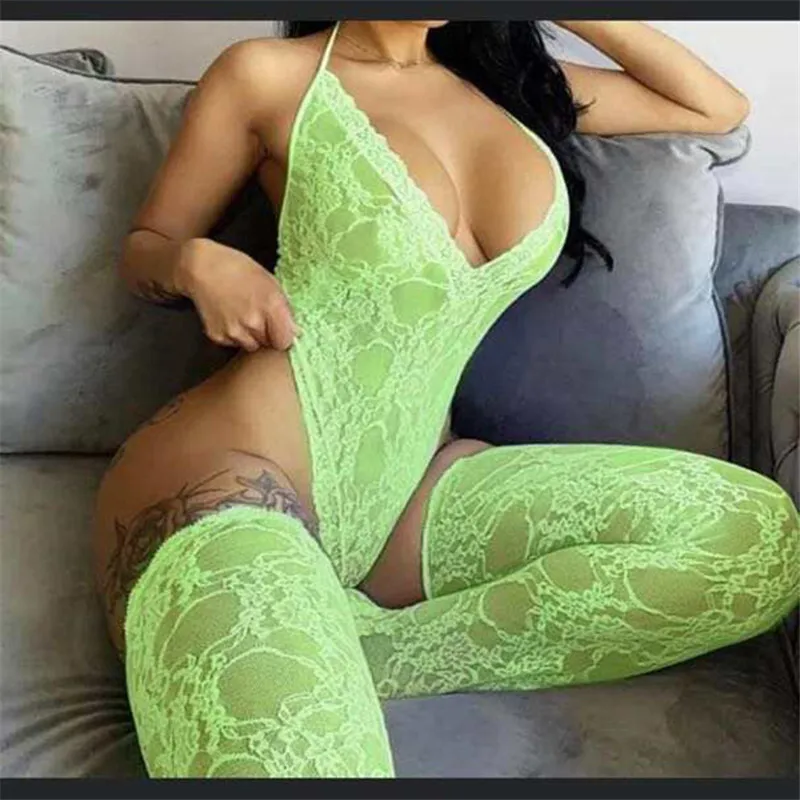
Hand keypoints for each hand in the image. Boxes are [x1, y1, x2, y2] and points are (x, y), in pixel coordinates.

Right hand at [177, 238, 298, 351]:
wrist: (201, 267)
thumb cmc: (237, 268)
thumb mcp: (269, 281)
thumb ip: (284, 307)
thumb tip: (295, 330)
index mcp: (271, 305)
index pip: (286, 341)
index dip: (284, 336)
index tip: (281, 330)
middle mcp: (253, 321)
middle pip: (269, 344)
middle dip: (268, 334)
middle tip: (259, 316)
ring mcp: (234, 331)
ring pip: (252, 345)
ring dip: (251, 336)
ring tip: (243, 314)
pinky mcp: (217, 335)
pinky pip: (234, 343)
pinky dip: (234, 334)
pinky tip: (230, 316)